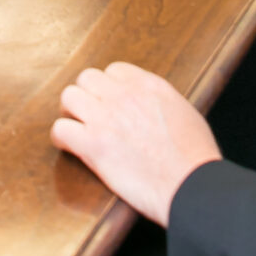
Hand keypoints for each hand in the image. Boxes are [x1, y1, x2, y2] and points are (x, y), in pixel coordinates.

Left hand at [50, 62, 220, 224]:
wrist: (192, 186)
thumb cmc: (195, 158)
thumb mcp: (184, 112)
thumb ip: (160, 101)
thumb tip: (150, 105)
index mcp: (149, 85)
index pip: (114, 70)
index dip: (109, 87)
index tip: (110, 102)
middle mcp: (124, 95)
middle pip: (87, 78)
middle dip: (87, 95)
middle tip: (89, 115)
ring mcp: (106, 118)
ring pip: (69, 97)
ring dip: (71, 112)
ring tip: (78, 128)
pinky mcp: (93, 145)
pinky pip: (60, 129)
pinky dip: (62, 138)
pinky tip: (71, 147)